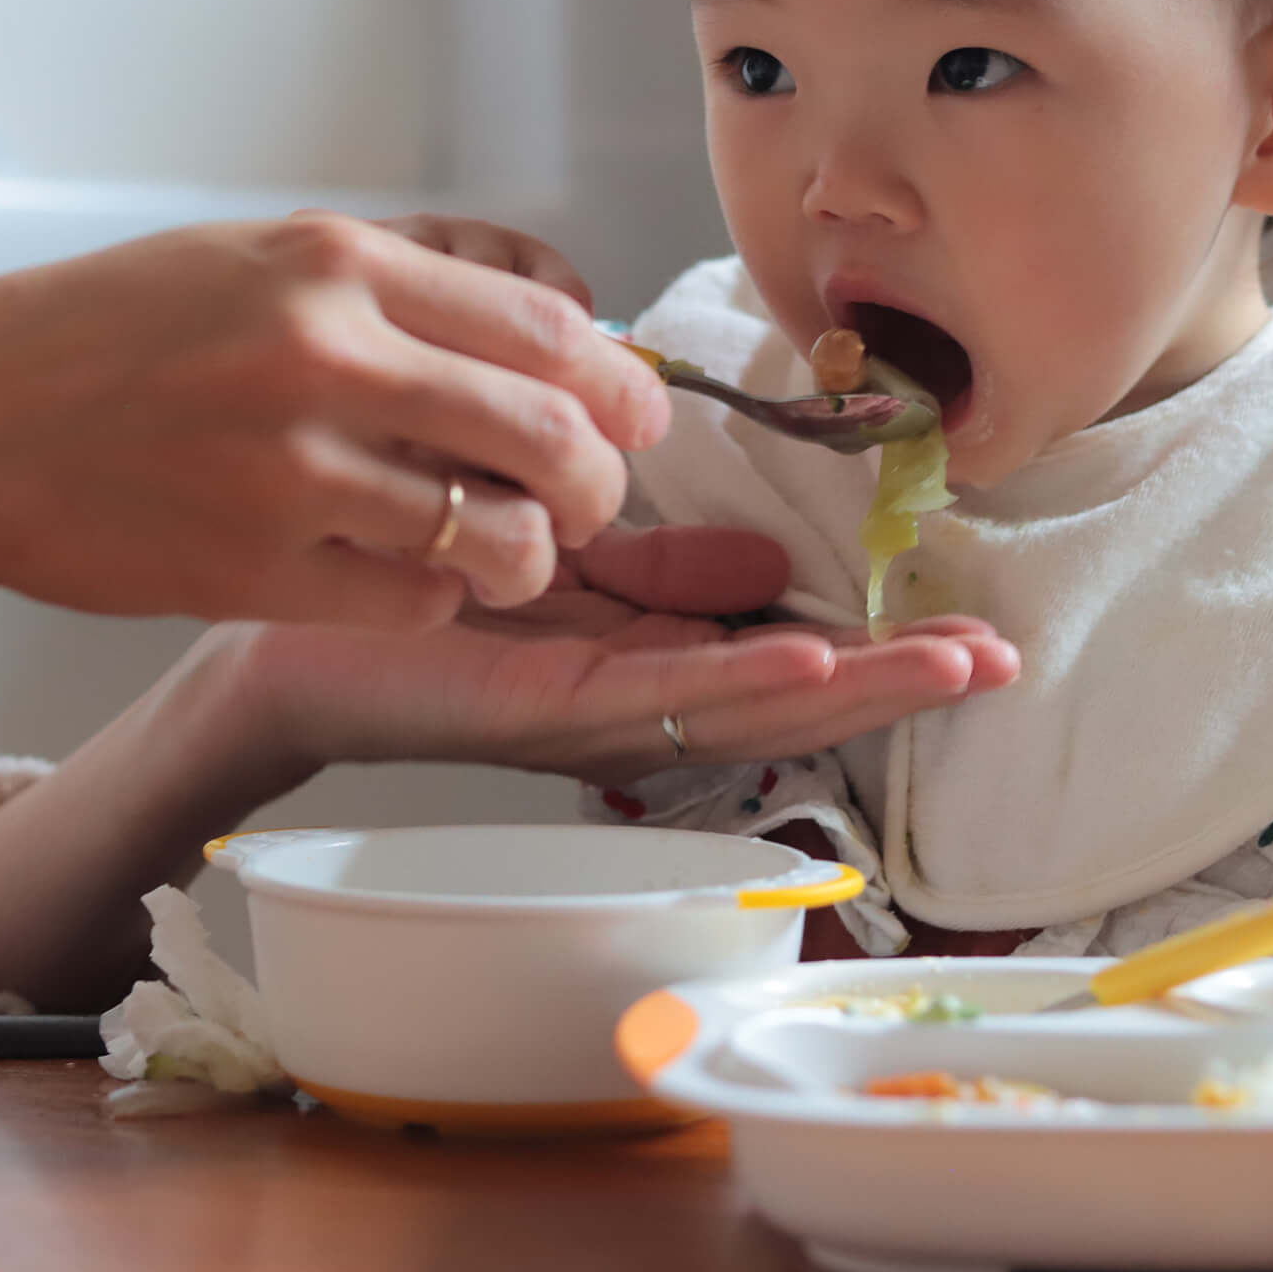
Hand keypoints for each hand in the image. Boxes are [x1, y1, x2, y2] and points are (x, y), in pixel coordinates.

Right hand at [0, 213, 668, 626]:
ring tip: (508, 551)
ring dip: (527, 552)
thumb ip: (401, 277)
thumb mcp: (251, 255)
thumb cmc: (94, 336)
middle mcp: (325, 354)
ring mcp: (291, 468)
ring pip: (498, 531)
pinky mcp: (256, 568)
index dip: (615, 381)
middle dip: (600, 479)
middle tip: (593, 500)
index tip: (630, 411)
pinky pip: (415, 600)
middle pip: (550, 429)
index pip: (546, 324)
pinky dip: (437, 598)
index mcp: (333, 262)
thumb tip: (554, 312)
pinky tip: (408, 578)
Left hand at [228, 525, 1020, 785]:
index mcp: (645, 663)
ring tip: (944, 667)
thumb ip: (661, 564)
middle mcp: (629, 705)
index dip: (883, 655)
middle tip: (999, 664)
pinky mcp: (531, 708)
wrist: (273, 625)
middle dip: (896, 684)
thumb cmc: (415, 583)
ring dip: (849, 692)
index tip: (978, 637)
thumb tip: (768, 561)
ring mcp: (585, 715)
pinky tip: (806, 664)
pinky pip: (647, 699)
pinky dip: (732, 682)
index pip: (784, 664)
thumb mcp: (566, 555)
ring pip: (740, 711)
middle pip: (787, 701)